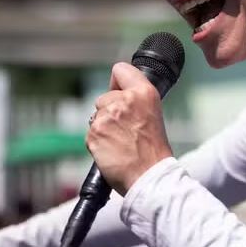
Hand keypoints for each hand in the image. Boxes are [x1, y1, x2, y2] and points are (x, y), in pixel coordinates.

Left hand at [87, 62, 172, 194]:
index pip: (120, 70)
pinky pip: (90, 133)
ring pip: (96, 116)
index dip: (117, 83)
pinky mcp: (95, 133)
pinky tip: (112, 150)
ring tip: (120, 142)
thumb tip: (117, 93)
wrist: (149, 176)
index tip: (118, 92)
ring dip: (104, 128)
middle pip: (104, 97)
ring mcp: (107, 116)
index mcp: (144, 93)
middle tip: (125, 130)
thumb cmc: (153, 152)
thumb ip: (136, 100)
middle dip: (109, 111)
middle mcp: (125, 101)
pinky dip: (98, 142)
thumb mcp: (154, 114)